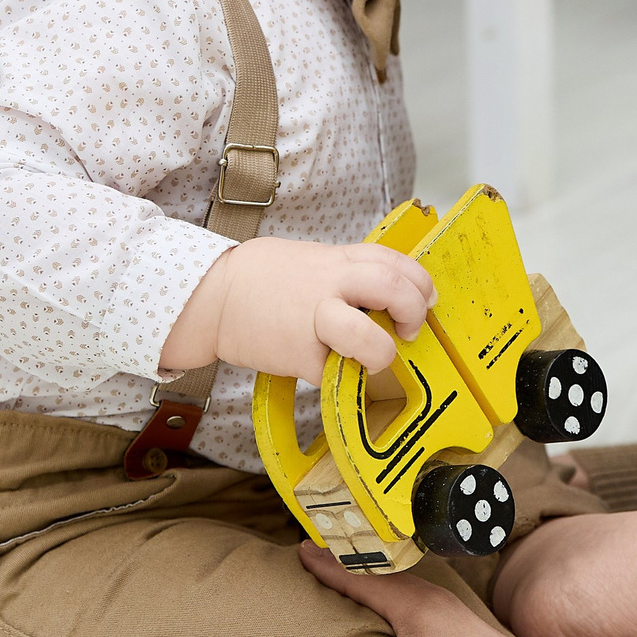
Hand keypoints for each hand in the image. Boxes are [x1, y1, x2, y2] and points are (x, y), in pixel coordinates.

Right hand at [162, 237, 435, 381]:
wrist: (212, 297)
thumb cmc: (261, 280)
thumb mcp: (310, 259)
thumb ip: (347, 272)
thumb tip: (385, 292)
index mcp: (336, 260)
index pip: (394, 260)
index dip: (419, 281)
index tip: (425, 299)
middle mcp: (330, 285)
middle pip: (392, 287)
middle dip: (414, 310)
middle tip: (411, 329)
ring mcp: (314, 320)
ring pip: (367, 336)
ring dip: (383, 351)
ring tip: (378, 356)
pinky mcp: (298, 355)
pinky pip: (332, 372)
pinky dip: (338, 377)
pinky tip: (328, 369)